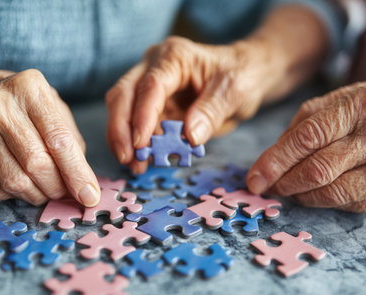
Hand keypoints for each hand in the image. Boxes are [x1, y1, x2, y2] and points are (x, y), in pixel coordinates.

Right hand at [0, 65, 99, 205]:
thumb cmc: (21, 105)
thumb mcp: (52, 107)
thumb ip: (71, 141)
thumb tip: (84, 184)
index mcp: (29, 89)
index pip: (59, 140)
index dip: (77, 173)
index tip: (90, 196)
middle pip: (37, 164)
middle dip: (58, 187)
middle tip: (66, 192)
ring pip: (16, 181)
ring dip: (38, 195)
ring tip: (45, 189)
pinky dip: (14, 194)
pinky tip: (19, 181)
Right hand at [106, 36, 283, 172]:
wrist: (245, 75)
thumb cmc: (240, 75)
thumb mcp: (234, 90)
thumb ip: (211, 111)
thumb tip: (190, 136)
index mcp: (174, 57)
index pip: (150, 86)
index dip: (142, 116)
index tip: (141, 144)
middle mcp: (154, 67)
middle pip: (123, 95)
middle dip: (121, 129)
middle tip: (127, 158)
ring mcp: (150, 87)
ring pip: (123, 111)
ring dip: (125, 140)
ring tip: (136, 166)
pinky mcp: (153, 106)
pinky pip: (136, 125)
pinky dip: (137, 145)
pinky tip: (144, 162)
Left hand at [247, 80, 365, 211]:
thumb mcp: (343, 100)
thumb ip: (306, 122)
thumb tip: (273, 156)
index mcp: (359, 105)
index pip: (306, 138)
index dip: (275, 161)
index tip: (254, 178)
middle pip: (316, 169)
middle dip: (284, 182)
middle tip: (267, 186)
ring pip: (332, 192)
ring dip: (301, 196)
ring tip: (288, 190)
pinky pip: (350, 203)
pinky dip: (324, 201)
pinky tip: (314, 194)